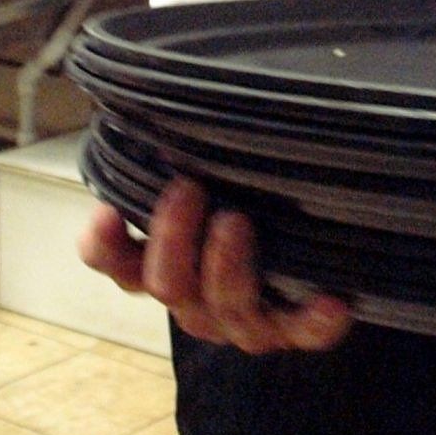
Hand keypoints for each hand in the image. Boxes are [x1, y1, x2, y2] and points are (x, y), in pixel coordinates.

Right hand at [78, 177, 353, 354]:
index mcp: (166, 269)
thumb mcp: (213, 181)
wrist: (313, 264)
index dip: (105, 246)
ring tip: (235, 221)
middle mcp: (198, 303)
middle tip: (188, 189)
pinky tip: (330, 301)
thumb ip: (187, 158)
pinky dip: (313, 321)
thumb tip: (169, 99)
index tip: (107, 211)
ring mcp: (246, 323)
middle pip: (167, 286)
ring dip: (225, 268)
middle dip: (172, 239)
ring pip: (224, 309)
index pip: (117, 264)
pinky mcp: (296, 330)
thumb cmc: (251, 206)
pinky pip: (304, 335)